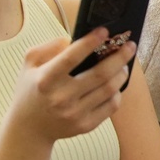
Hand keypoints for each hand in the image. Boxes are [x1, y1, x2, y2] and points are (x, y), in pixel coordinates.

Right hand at [6, 28, 134, 144]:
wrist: (29, 129)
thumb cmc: (31, 91)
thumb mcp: (29, 66)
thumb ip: (47, 48)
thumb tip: (71, 40)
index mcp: (46, 80)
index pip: (71, 57)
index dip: (90, 42)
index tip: (105, 30)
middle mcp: (61, 97)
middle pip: (100, 73)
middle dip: (120, 57)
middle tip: (130, 46)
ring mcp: (75, 113)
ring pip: (110, 89)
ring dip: (122, 73)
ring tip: (124, 64)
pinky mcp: (86, 125)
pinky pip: (111, 106)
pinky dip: (118, 92)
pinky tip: (116, 84)